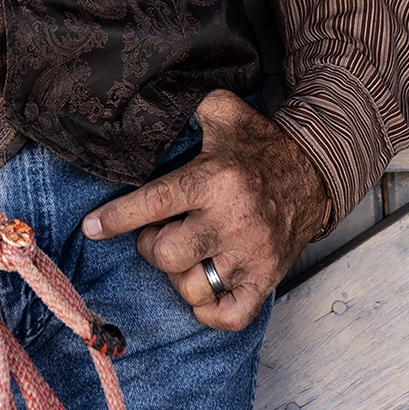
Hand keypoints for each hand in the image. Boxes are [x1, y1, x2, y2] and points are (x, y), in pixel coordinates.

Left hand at [82, 90, 329, 328]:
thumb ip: (186, 101)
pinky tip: (202, 284)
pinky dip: (208, 310)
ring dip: (177, 275)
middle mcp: (233, 221)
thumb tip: (148, 94)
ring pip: (193, 288)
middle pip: (168, 254)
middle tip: (158, 231)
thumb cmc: (260, 144)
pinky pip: (230, 315)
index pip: (155, 203)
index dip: (117, 217)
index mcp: (215, 180)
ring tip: (184, 253)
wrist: (316, 172)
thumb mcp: (224, 110)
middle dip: (150, 246)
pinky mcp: (267, 279)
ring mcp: (252, 255)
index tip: (91, 227)